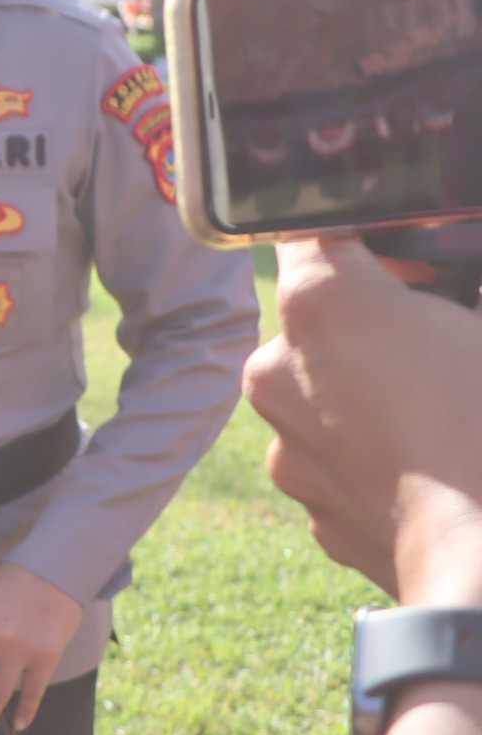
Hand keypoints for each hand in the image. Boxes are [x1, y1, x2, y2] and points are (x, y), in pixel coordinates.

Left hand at [245, 235, 481, 607]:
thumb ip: (457, 291)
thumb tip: (448, 301)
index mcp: (320, 304)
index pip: (316, 230)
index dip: (372, 241)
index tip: (416, 262)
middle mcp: (276, 368)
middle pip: (319, 321)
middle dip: (375, 325)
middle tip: (444, 345)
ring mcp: (284, 442)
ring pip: (326, 393)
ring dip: (373, 393)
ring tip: (445, 418)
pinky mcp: (308, 503)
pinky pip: (339, 458)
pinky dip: (377, 455)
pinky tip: (434, 470)